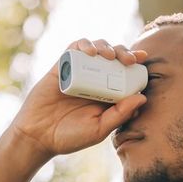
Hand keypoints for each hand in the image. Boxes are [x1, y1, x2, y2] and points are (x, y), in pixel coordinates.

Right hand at [9, 38, 147, 157]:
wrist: (38, 136)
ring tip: (109, 55)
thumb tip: (142, 97)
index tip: (143, 59)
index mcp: (106, 94)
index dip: (134, 63)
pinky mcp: (61, 67)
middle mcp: (94, 80)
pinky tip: (90, 52)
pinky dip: (84, 45)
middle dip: (123, 52)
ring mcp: (78, 72)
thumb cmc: (70, 137)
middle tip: (128, 59)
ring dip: (106, 46)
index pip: (125, 73)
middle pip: (113, 57)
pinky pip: (74, 49)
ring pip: (96, 49)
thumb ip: (120, 114)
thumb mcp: (99, 129)